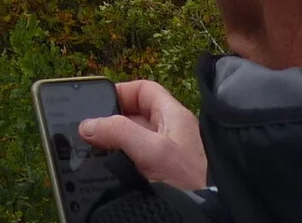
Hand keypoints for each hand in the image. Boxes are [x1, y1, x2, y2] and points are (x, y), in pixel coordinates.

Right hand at [77, 80, 207, 191]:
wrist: (213, 211)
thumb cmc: (192, 179)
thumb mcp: (152, 150)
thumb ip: (119, 132)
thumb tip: (88, 125)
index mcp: (172, 116)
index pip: (144, 90)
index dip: (121, 91)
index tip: (97, 102)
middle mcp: (170, 133)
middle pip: (135, 116)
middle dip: (112, 121)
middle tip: (90, 132)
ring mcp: (168, 156)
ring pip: (135, 141)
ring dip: (115, 145)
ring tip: (94, 152)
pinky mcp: (165, 177)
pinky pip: (138, 163)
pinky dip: (122, 164)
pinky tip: (110, 172)